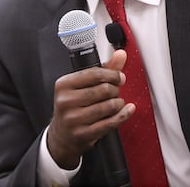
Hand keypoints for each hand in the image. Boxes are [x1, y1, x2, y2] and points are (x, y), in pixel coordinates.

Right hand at [47, 49, 135, 168]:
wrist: (62, 135)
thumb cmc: (73, 106)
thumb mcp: (82, 86)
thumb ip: (103, 69)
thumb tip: (121, 54)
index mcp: (63, 85)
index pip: (95, 74)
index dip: (112, 74)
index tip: (120, 77)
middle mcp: (66, 101)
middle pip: (104, 89)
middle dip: (115, 89)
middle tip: (115, 91)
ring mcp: (74, 119)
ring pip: (109, 106)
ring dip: (119, 103)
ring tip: (116, 102)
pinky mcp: (83, 134)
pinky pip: (110, 122)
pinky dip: (123, 115)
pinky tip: (127, 110)